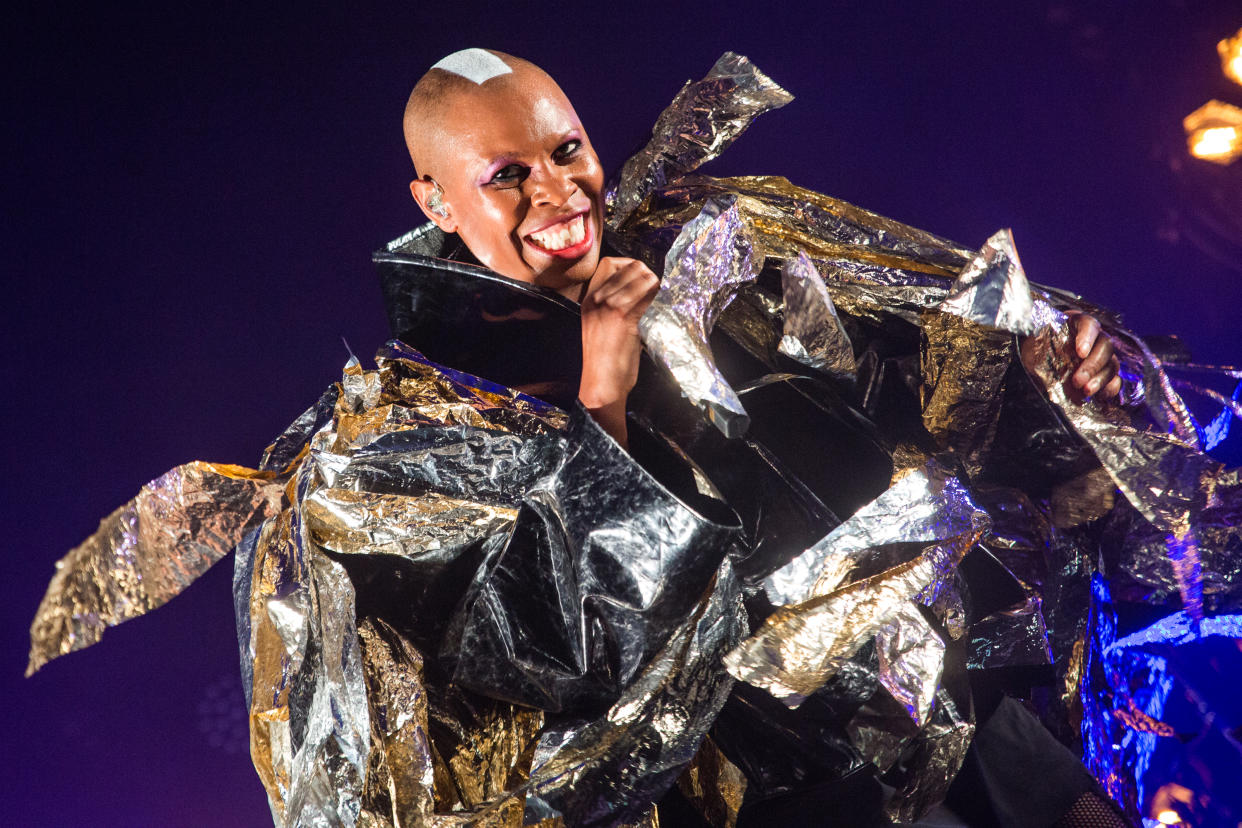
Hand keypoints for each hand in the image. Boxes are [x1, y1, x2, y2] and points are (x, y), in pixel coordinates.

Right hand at [577, 257, 659, 446]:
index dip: (630, 266)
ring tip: (660, 297)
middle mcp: (597, 299)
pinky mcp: (623, 318)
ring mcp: (609, 307)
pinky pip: (647, 297)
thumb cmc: (604, 360)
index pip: (609, 263)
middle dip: (647, 274)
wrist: (601, 384)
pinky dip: (657, 298)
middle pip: (629, 267)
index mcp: (588, 299)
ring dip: (656, 286)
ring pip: (641, 278)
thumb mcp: (599, 325)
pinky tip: (661, 306)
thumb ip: (613, 305)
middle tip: (656, 288)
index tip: (641, 278)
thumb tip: (639, 291)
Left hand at [1021, 313, 1120, 400]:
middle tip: (1077, 381)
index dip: (1087, 338)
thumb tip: (1044, 369)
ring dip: (1100, 379)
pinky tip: (1099, 396)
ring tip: (1085, 391)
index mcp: (1077, 323)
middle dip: (1092, 365)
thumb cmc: (1035, 348)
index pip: (1089, 324)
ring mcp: (1102, 356)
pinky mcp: (1104, 374)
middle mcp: (1094, 337)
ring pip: (1112, 364)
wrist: (1035, 360)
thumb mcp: (1032, 345)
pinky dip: (1110, 389)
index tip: (1080, 352)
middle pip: (1105, 346)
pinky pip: (1115, 380)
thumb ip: (1039, 350)